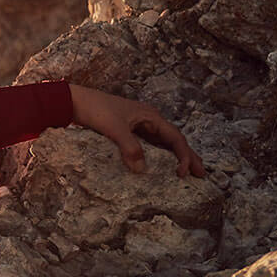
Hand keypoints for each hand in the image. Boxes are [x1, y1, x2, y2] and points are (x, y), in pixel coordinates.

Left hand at [68, 84, 205, 178]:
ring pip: (164, 143)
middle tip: (201, 175)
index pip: (176, 138)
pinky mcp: (128, 131)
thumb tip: (141, 170)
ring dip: (176, 157)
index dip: (183, 156)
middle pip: (175, 140)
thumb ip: (129, 148)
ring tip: (187, 172)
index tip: (183, 174)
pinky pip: (150, 145)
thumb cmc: (95, 110)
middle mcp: (149, 120)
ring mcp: (139, 125)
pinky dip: (159, 155)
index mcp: (151, 116)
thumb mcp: (114, 129)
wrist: (75, 101)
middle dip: (189, 157)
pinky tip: (160, 166)